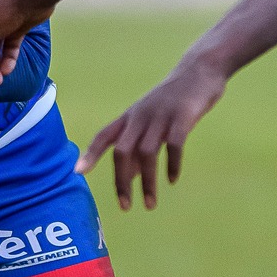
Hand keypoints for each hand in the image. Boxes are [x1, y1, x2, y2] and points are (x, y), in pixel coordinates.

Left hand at [77, 56, 227, 210]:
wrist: (199, 69)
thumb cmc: (172, 99)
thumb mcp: (149, 119)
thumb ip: (137, 144)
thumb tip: (127, 176)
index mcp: (130, 116)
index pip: (103, 136)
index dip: (90, 153)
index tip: (77, 172)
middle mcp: (141, 116)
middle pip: (122, 151)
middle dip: (121, 181)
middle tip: (125, 206)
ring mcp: (161, 116)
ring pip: (146, 153)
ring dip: (147, 182)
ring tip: (150, 203)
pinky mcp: (183, 117)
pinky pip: (174, 145)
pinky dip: (171, 165)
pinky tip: (172, 180)